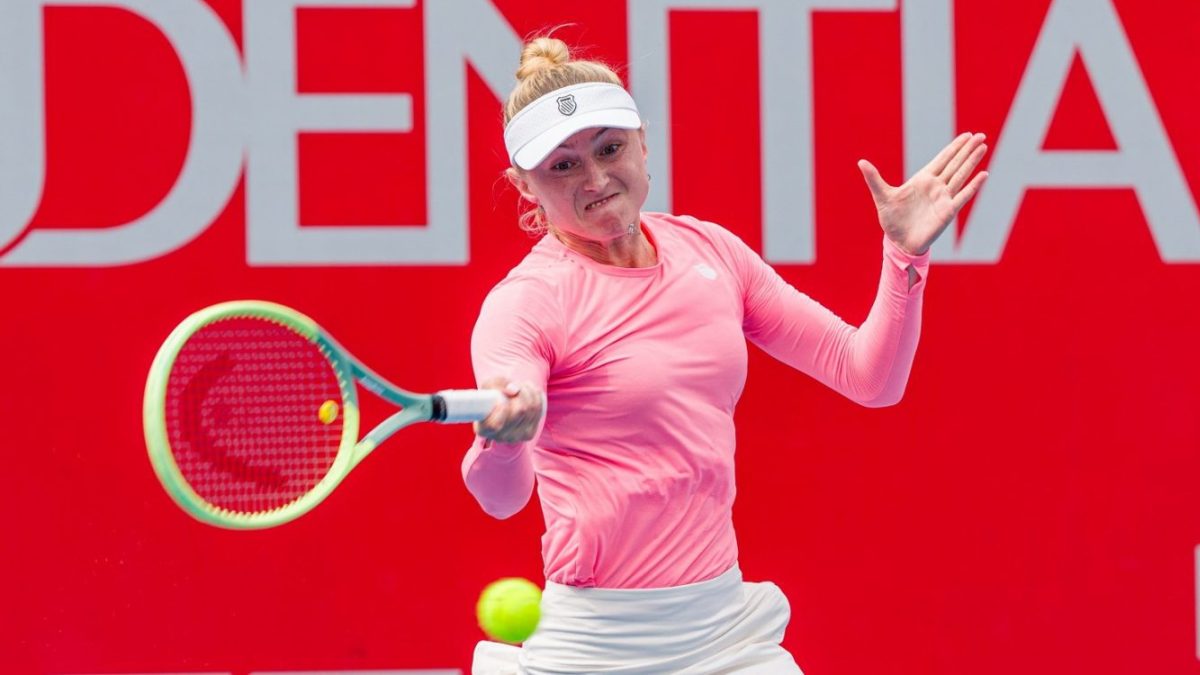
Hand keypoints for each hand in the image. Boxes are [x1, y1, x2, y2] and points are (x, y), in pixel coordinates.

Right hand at [474, 378, 544, 443]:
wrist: (503, 404)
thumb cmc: (492, 394)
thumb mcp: (489, 385)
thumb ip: (496, 385)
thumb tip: (513, 391)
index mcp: (483, 429)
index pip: (494, 425)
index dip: (501, 408)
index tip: (501, 397)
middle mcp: (499, 437)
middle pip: (519, 411)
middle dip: (520, 392)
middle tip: (514, 385)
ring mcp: (516, 438)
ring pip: (531, 409)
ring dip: (528, 391)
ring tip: (522, 386)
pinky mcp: (529, 434)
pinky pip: (539, 411)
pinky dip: (536, 396)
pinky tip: (530, 391)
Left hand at [858, 132, 989, 254]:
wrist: (899, 242)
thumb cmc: (891, 220)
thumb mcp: (882, 196)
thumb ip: (874, 179)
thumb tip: (861, 162)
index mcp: (922, 179)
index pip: (942, 159)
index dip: (954, 147)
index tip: (966, 135)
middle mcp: (936, 186)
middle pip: (955, 163)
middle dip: (967, 149)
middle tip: (981, 135)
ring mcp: (943, 198)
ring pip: (961, 175)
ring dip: (972, 161)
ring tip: (984, 146)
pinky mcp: (948, 211)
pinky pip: (963, 196)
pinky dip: (973, 186)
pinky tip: (984, 174)